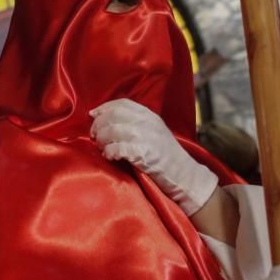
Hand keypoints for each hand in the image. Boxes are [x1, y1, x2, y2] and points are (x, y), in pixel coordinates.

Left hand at [90, 98, 216, 214]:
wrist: (186, 176)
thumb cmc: (167, 157)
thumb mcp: (155, 132)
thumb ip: (136, 124)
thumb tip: (107, 121)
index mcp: (150, 116)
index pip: (122, 104)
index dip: (104, 108)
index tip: (92, 115)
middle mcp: (148, 123)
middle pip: (114, 116)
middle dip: (99, 125)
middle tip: (93, 136)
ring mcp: (147, 137)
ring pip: (113, 131)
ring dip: (102, 140)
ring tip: (101, 148)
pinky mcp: (145, 154)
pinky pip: (118, 148)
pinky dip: (109, 152)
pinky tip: (109, 156)